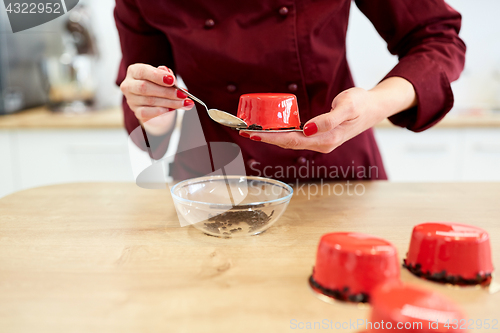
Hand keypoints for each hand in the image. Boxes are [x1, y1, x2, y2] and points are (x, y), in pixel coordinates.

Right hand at [120, 64, 194, 135]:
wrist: (156, 102)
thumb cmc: (159, 85)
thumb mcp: (164, 78)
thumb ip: (167, 76)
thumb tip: (171, 77)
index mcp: (134, 71)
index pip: (143, 71)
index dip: (157, 76)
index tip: (172, 80)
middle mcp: (129, 85)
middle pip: (145, 87)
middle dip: (167, 91)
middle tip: (182, 94)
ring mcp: (131, 100)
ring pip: (149, 101)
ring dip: (170, 102)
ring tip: (183, 103)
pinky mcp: (136, 112)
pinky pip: (147, 112)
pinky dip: (161, 111)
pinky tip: (172, 109)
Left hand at [239, 77, 416, 152]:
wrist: (375, 107)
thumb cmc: (362, 104)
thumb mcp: (347, 106)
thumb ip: (328, 119)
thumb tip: (307, 129)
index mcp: (325, 139)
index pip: (291, 140)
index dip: (270, 138)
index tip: (252, 133)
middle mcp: (320, 144)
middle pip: (287, 143)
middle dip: (265, 139)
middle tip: (243, 132)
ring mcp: (320, 142)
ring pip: (290, 142)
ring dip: (271, 138)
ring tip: (252, 132)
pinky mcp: (320, 137)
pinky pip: (296, 137)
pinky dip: (282, 134)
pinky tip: (272, 130)